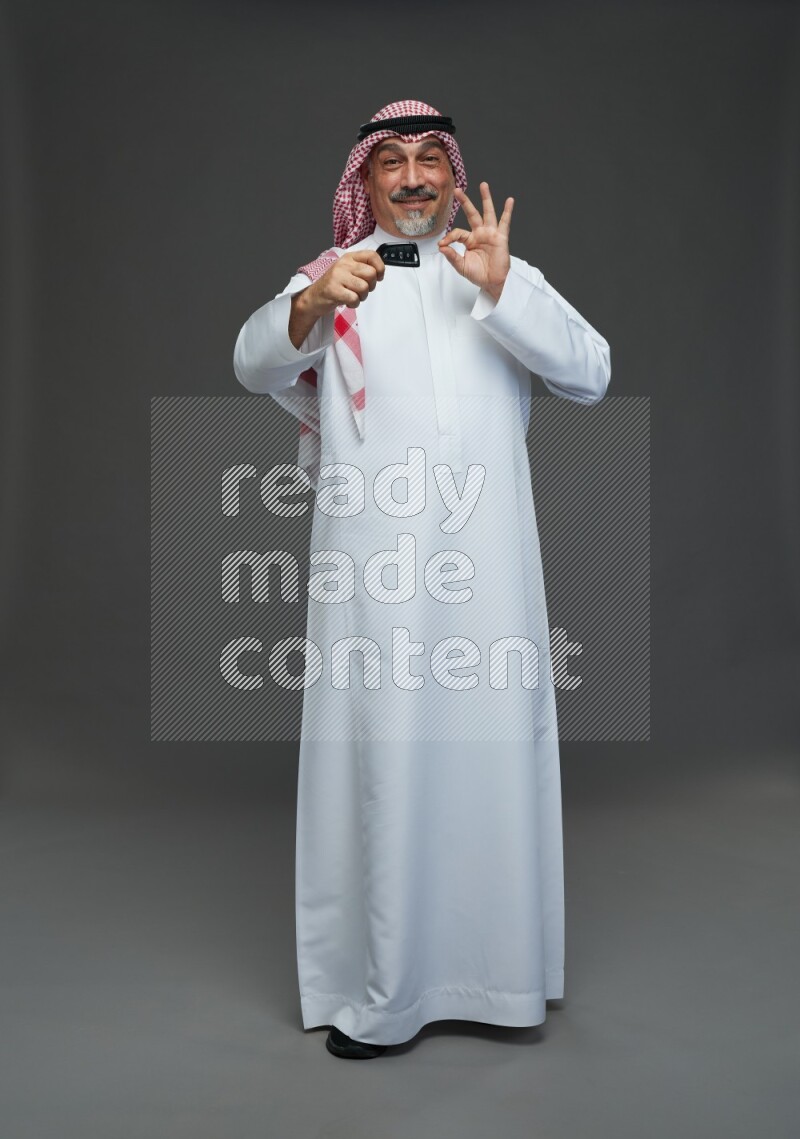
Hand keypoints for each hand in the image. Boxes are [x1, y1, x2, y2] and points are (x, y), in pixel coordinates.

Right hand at [303, 250, 385, 313]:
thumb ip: (363, 268)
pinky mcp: (333, 290)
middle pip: (371, 274)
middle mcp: (343, 264)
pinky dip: (354, 304)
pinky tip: (347, 301)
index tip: (378, 277)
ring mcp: (337, 276)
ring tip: (352, 296)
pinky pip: (354, 298)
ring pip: (364, 287)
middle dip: (370, 286)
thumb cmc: (335, 285)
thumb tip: (380, 272)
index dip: (380, 268)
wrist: (315, 297)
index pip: (372, 255)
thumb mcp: (348, 271)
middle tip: (361, 290)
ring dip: (361, 297)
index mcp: (349, 257)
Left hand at [438, 182, 513, 300]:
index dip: (449, 237)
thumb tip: (441, 247)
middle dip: (465, 202)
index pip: (458, 232)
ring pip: (488, 212)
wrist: (492, 283)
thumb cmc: (478, 274)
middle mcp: (480, 234)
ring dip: (486, 198)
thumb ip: (451, 256)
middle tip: (457, 190)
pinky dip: (507, 211)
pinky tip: (509, 200)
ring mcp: (490, 234)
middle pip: (472, 214)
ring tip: (483, 185)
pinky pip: (505, 222)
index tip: (443, 245)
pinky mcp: (500, 238)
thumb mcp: (461, 266)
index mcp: (469, 240)